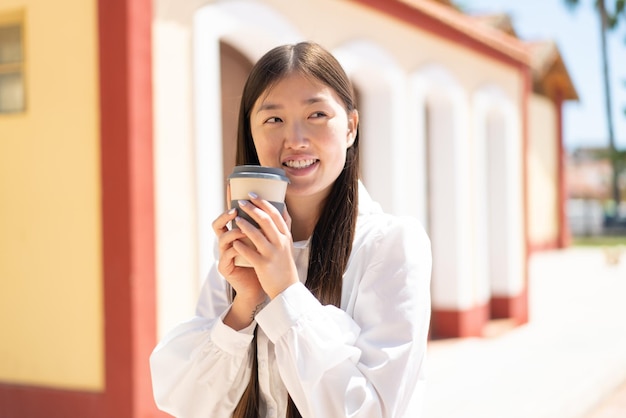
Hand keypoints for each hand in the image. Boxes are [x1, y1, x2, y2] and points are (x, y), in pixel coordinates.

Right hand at [211, 190, 266, 329]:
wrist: (267, 286)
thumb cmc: (266, 261)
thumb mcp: (268, 240)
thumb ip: (270, 224)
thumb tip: (283, 205)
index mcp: (236, 234)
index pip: (230, 215)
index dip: (229, 202)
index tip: (232, 188)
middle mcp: (227, 242)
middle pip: (218, 224)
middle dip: (226, 215)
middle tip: (236, 210)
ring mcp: (224, 254)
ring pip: (222, 238)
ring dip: (233, 231)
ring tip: (242, 227)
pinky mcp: (225, 267)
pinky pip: (227, 254)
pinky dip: (235, 247)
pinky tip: (241, 244)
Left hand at [233, 193, 298, 298]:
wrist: (286, 288)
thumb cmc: (284, 264)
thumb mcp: (289, 244)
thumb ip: (285, 226)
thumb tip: (283, 207)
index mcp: (286, 236)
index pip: (275, 214)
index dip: (263, 202)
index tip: (252, 194)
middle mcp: (280, 243)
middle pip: (266, 221)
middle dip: (252, 209)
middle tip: (241, 202)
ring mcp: (272, 254)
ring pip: (257, 235)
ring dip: (244, 225)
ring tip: (236, 218)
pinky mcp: (263, 265)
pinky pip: (250, 253)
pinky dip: (241, 245)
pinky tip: (234, 241)